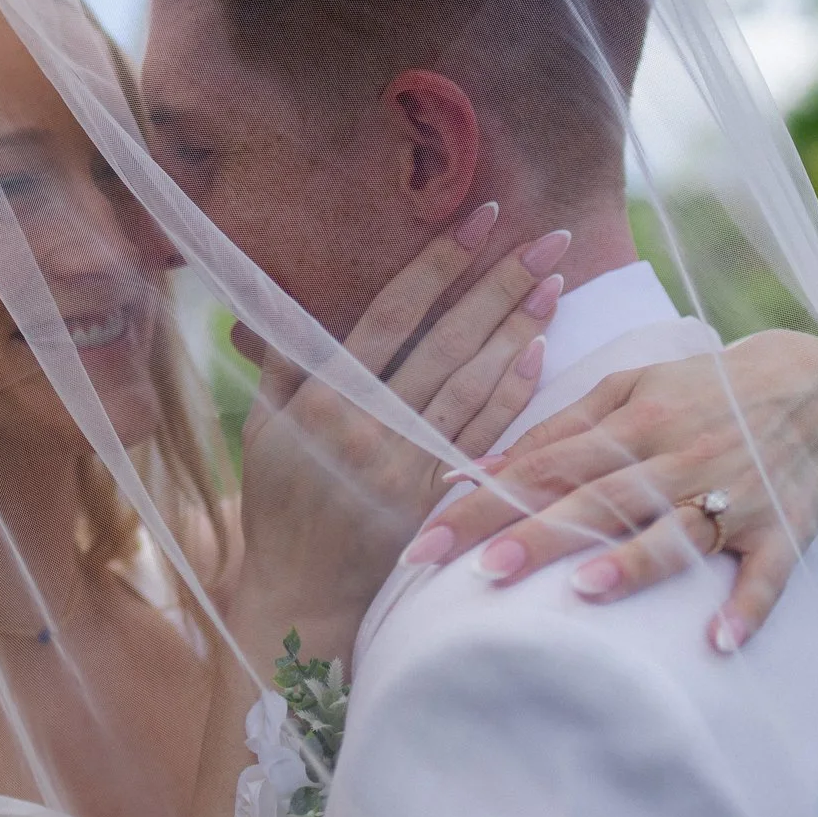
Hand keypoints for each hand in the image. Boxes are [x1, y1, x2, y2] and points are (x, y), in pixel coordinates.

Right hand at [229, 204, 566, 658]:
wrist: (301, 597)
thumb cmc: (278, 505)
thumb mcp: (262, 427)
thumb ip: (283, 361)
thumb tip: (288, 296)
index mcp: (323, 398)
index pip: (393, 314)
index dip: (439, 264)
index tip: (480, 219)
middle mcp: (369, 426)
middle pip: (447, 341)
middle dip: (501, 283)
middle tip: (550, 237)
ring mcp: (408, 464)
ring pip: (474, 382)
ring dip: (519, 329)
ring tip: (555, 281)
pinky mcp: (438, 498)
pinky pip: (483, 435)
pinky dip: (513, 393)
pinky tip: (540, 352)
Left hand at [409, 329, 817, 652]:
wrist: (816, 382)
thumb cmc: (701, 391)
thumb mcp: (630, 390)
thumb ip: (556, 429)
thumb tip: (475, 469)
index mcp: (632, 422)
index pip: (544, 466)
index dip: (485, 502)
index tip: (427, 541)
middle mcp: (677, 457)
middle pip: (598, 499)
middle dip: (538, 534)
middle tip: (480, 572)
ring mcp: (732, 494)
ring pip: (677, 531)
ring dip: (635, 560)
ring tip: (585, 589)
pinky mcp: (784, 527)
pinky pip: (767, 572)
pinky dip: (748, 605)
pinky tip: (720, 640)